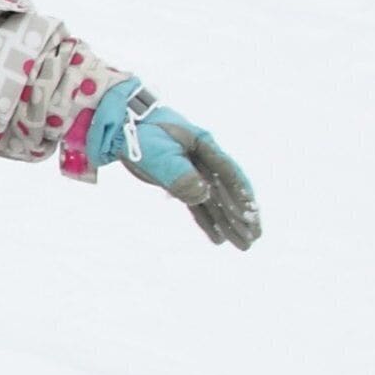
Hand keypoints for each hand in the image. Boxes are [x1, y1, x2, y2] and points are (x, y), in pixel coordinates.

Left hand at [85, 80, 259, 249]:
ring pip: (215, 203)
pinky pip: (197, 206)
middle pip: (228, 192)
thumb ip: (181, 174)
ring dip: (229, 224)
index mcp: (204, 146)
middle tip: (255, 238)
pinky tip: (218, 240)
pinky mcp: (178, 184)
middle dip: (242, 217)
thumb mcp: (160, 153)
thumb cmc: (142, 134)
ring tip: (244, 246)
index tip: (252, 214)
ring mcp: (192, 173)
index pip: (229, 174)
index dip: (241, 195)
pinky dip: (208, 222)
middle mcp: (203, 161)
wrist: (120, 128)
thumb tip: (203, 196)